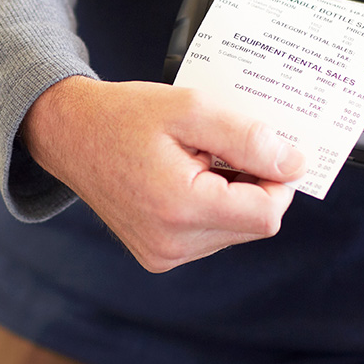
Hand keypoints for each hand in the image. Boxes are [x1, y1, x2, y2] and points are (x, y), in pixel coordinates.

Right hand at [21, 76, 305, 272]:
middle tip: (224, 144)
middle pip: (254, 224)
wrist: (68, 133)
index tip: (265, 146)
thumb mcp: (191, 109)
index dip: (279, 178)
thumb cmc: (124, 115)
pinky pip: (210, 234)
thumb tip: (294, 163)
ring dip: (232, 193)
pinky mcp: (158, 255)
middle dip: (253, 183)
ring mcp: (163, 254)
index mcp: (180, 208)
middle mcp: (171, 244)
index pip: (267, 213)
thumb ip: (247, 137)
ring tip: (198, 157)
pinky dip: (212, 204)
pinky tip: (187, 174)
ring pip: (235, 230)